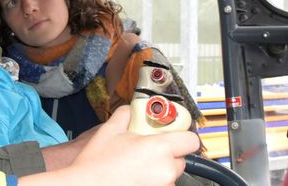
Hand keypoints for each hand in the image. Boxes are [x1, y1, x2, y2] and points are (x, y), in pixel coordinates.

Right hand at [21, 106, 199, 185]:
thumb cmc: (96, 164)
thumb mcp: (109, 130)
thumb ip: (126, 114)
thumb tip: (131, 109)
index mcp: (160, 149)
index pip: (191, 141)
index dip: (183, 136)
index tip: (175, 134)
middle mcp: (166, 170)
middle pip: (180, 159)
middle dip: (167, 154)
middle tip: (147, 151)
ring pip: (169, 174)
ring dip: (159, 169)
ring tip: (137, 166)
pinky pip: (160, 184)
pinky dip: (152, 180)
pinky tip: (135, 177)